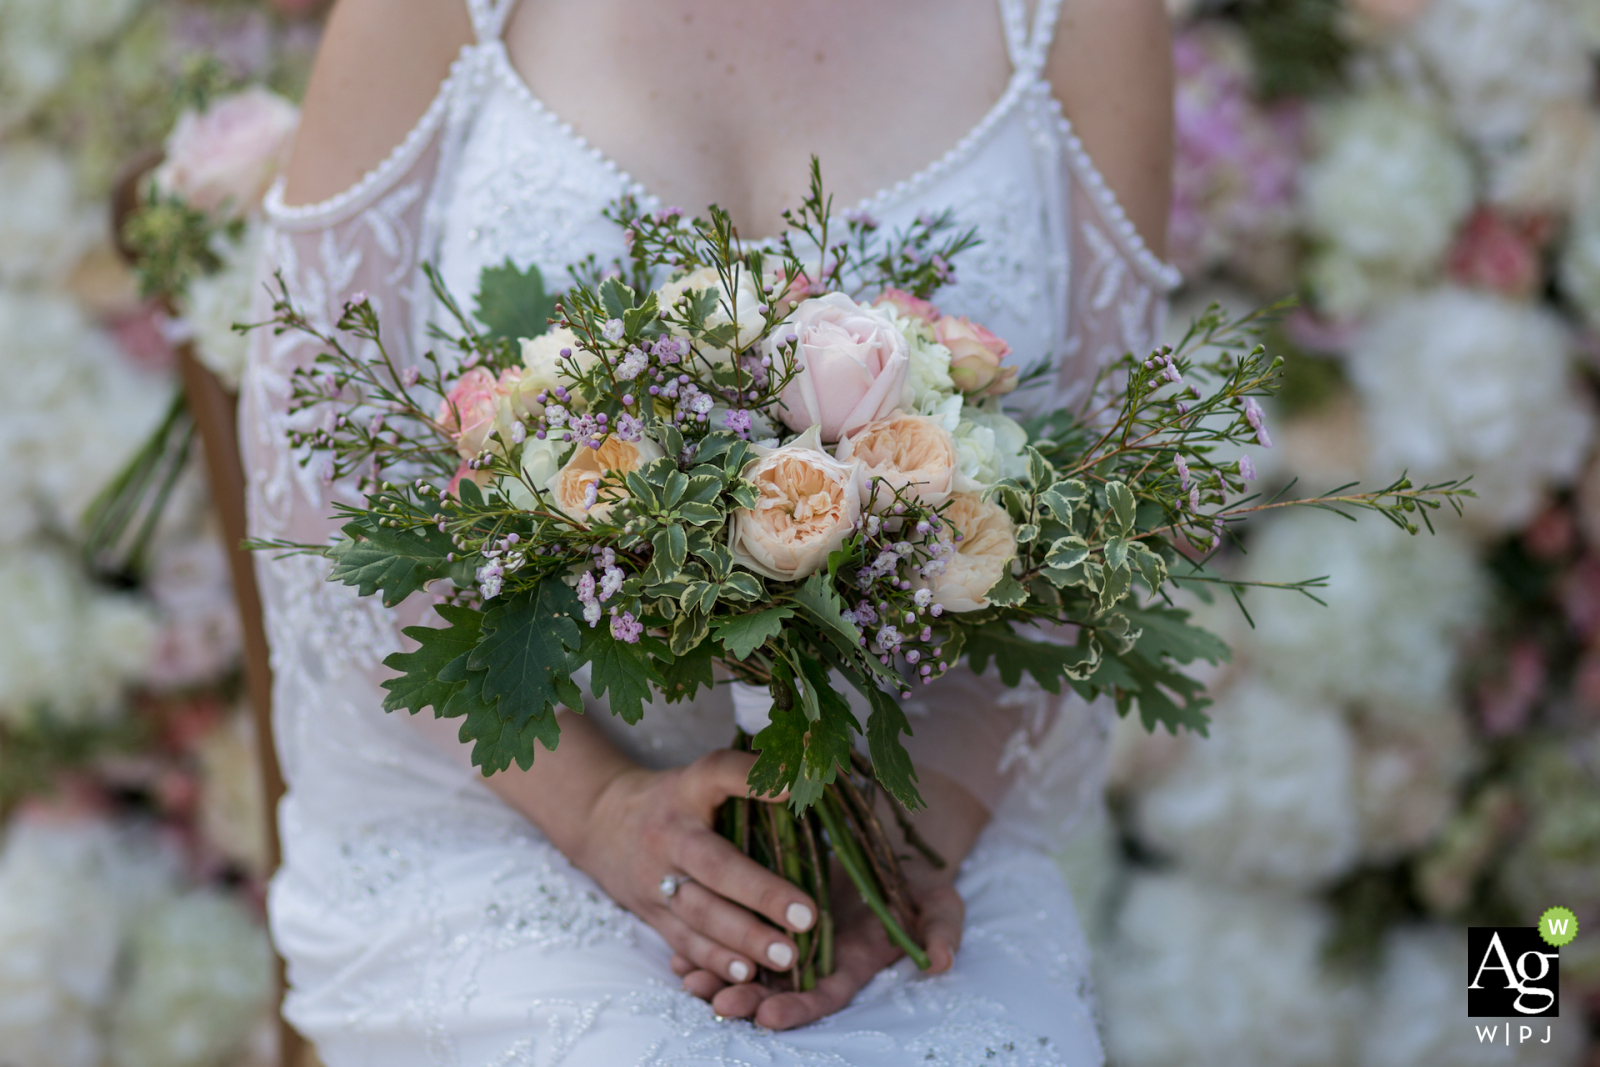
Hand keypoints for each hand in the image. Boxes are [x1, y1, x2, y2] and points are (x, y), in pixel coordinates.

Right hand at [569, 749, 818, 986]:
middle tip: (807, 917)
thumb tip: (808, 779)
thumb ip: (748, 779)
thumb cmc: (673, 798)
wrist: (600, 822)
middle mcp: (669, 835)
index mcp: (687, 790)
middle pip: (715, 866)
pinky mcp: (651, 913)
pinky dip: (715, 960)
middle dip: (762, 894)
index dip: (752, 779)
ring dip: (744, 939)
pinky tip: (747, 973)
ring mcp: (655, 879)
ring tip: (786, 956)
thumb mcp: (701, 777)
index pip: (718, 773)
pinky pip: (684, 941)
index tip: (793, 787)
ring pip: (700, 914)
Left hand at [669, 853, 965, 1028]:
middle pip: (780, 988)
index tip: (769, 1017)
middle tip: (718, 1002)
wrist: (897, 853)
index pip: (825, 994)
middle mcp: (821, 958)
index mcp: (857, 963)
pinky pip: (738, 936)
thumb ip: (942, 930)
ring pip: (752, 965)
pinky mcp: (774, 913)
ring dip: (720, 975)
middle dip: (749, 998)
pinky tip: (679, 952)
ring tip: (688, 981)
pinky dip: (710, 947)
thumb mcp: (942, 904)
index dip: (798, 1007)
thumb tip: (943, 959)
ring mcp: (796, 938)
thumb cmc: (920, 884)